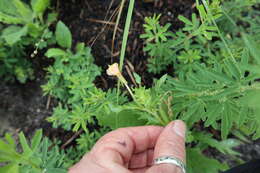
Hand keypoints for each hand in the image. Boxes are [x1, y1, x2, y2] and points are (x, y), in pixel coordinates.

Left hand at [69, 120, 185, 172]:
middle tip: (175, 152)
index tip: (173, 133)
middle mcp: (89, 171)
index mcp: (94, 164)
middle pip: (126, 151)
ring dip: (150, 165)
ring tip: (170, 166)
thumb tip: (178, 126)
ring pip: (126, 166)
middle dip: (154, 150)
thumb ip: (168, 152)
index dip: (153, 133)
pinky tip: (157, 172)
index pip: (126, 136)